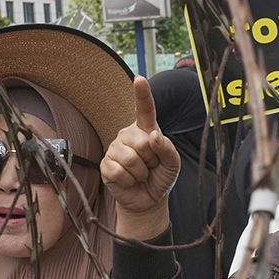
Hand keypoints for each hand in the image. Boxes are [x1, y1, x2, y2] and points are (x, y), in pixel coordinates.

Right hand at [102, 76, 179, 241]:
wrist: (147, 200)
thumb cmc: (160, 177)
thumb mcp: (172, 163)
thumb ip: (167, 148)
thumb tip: (153, 136)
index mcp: (146, 130)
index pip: (144, 109)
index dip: (142, 94)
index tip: (139, 79)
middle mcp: (128, 135)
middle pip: (142, 142)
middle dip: (151, 159)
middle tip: (150, 166)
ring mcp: (114, 149)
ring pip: (131, 158)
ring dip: (141, 172)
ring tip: (140, 174)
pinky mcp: (105, 164)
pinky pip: (119, 171)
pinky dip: (129, 180)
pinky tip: (128, 180)